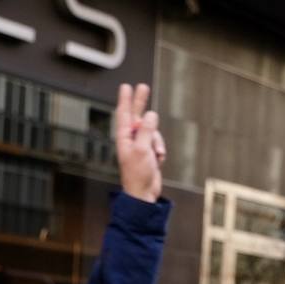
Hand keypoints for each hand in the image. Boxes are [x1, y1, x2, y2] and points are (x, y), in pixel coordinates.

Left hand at [114, 83, 165, 202]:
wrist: (144, 194)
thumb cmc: (137, 175)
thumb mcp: (142, 150)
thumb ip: (146, 131)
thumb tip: (150, 115)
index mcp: (124, 138)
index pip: (124, 114)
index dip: (125, 100)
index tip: (126, 87)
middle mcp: (131, 139)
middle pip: (137, 116)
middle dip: (141, 103)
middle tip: (143, 87)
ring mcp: (141, 145)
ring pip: (152, 131)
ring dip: (157, 142)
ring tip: (155, 154)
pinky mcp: (149, 152)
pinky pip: (158, 143)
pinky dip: (160, 151)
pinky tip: (157, 160)